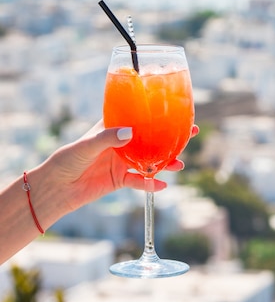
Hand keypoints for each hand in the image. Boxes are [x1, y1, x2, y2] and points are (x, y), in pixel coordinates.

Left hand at [39, 120, 198, 212]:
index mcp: (114, 128)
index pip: (140, 118)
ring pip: (151, 160)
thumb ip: (108, 138)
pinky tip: (161, 186)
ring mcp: (123, 162)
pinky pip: (141, 181)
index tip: (178, 113)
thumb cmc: (67, 159)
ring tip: (179, 164)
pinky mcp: (121, 180)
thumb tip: (130, 133)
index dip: (159, 115)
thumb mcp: (86, 145)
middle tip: (190, 134)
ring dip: (166, 162)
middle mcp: (122, 143)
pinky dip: (151, 184)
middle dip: (171, 137)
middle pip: (152, 138)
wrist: (57, 188)